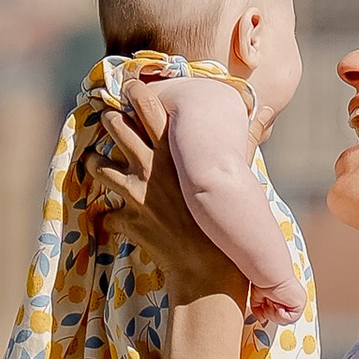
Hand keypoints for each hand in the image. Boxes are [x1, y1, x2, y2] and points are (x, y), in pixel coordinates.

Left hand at [87, 89, 248, 309]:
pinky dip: (109, 215)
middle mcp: (151, 166)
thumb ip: (244, 144)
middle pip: (116, 126)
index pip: (148, 105)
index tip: (131, 86)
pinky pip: (106, 212)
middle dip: (110, 119)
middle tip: (111, 119)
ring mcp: (135, 192)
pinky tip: (113, 217)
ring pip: (99, 163)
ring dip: (95, 161)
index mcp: (176, 151)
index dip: (135, 92)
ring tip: (96, 161)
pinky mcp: (126, 218)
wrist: (208, 271)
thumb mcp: (239, 177)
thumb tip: (262, 114)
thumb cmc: (227, 222)